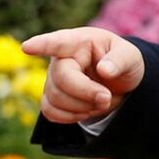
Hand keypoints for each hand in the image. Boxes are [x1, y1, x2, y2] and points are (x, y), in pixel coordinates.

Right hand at [21, 27, 144, 123]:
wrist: (119, 82)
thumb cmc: (123, 62)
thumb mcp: (131, 57)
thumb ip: (120, 60)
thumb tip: (104, 70)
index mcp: (80, 41)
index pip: (58, 42)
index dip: (42, 45)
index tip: (27, 47)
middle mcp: (61, 58)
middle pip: (61, 79)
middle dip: (86, 93)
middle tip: (107, 98)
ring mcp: (53, 78)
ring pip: (55, 98)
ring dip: (81, 107)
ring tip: (101, 101)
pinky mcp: (51, 96)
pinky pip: (50, 111)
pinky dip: (70, 117)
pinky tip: (86, 111)